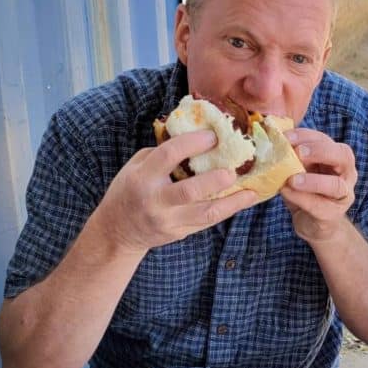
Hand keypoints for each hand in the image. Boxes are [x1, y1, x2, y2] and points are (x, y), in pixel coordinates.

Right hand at [95, 130, 257, 253]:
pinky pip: (207, 222)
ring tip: (251, 191)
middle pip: (189, 190)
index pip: (168, 156)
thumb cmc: (129, 190)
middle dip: (214, 180)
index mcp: (143, 178)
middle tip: (233, 169)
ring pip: (205, 212)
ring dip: (231, 202)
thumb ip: (161, 154)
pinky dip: (228, 210)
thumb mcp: (135, 167)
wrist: (117, 231)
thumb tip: (195, 136)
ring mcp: (168, 220)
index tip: (213, 135)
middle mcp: (156, 200)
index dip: (191, 143)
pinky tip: (245, 200)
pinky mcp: (179, 232)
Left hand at [279, 128, 356, 243]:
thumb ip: (292, 157)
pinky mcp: (333, 215)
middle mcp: (346, 173)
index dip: (307, 136)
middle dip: (319, 151)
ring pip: (336, 185)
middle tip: (297, 152)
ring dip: (313, 181)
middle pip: (343, 155)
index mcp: (337, 157)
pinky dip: (302, 198)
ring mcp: (343, 195)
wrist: (313, 223)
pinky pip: (320, 206)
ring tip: (292, 179)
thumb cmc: (306, 191)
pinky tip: (287, 192)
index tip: (286, 137)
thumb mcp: (300, 169)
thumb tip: (271, 140)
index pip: (326, 140)